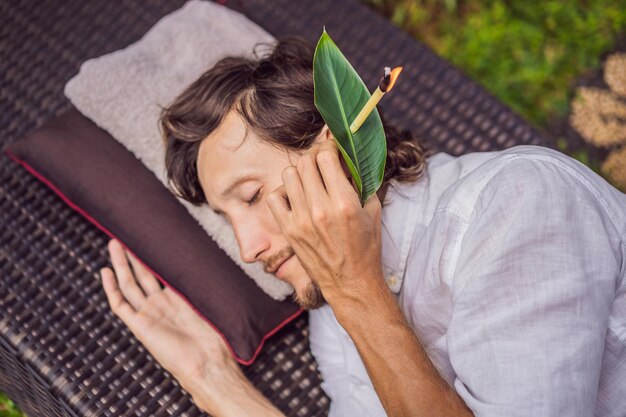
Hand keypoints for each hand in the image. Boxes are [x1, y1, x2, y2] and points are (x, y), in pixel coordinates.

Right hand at [99, 239, 233, 389]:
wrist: (205, 362)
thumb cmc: (212, 338)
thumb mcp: (207, 304)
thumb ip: (202, 287)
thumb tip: (211, 261)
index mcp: (174, 300)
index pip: (158, 274)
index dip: (151, 258)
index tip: (147, 239)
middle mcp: (158, 306)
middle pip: (140, 275)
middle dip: (132, 256)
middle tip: (124, 237)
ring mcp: (148, 315)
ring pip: (129, 284)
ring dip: (121, 263)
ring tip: (114, 243)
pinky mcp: (140, 327)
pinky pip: (120, 305)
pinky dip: (111, 289)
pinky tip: (105, 271)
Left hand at [266, 136, 384, 304]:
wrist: (350, 283)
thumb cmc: (366, 248)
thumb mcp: (372, 211)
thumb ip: (361, 183)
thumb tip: (349, 160)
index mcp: (344, 203)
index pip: (326, 157)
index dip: (329, 147)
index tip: (333, 149)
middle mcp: (319, 210)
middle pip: (305, 162)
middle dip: (315, 156)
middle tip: (322, 161)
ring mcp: (300, 220)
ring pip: (289, 174)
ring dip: (300, 172)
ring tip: (310, 179)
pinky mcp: (288, 231)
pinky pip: (274, 197)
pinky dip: (284, 192)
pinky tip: (296, 197)